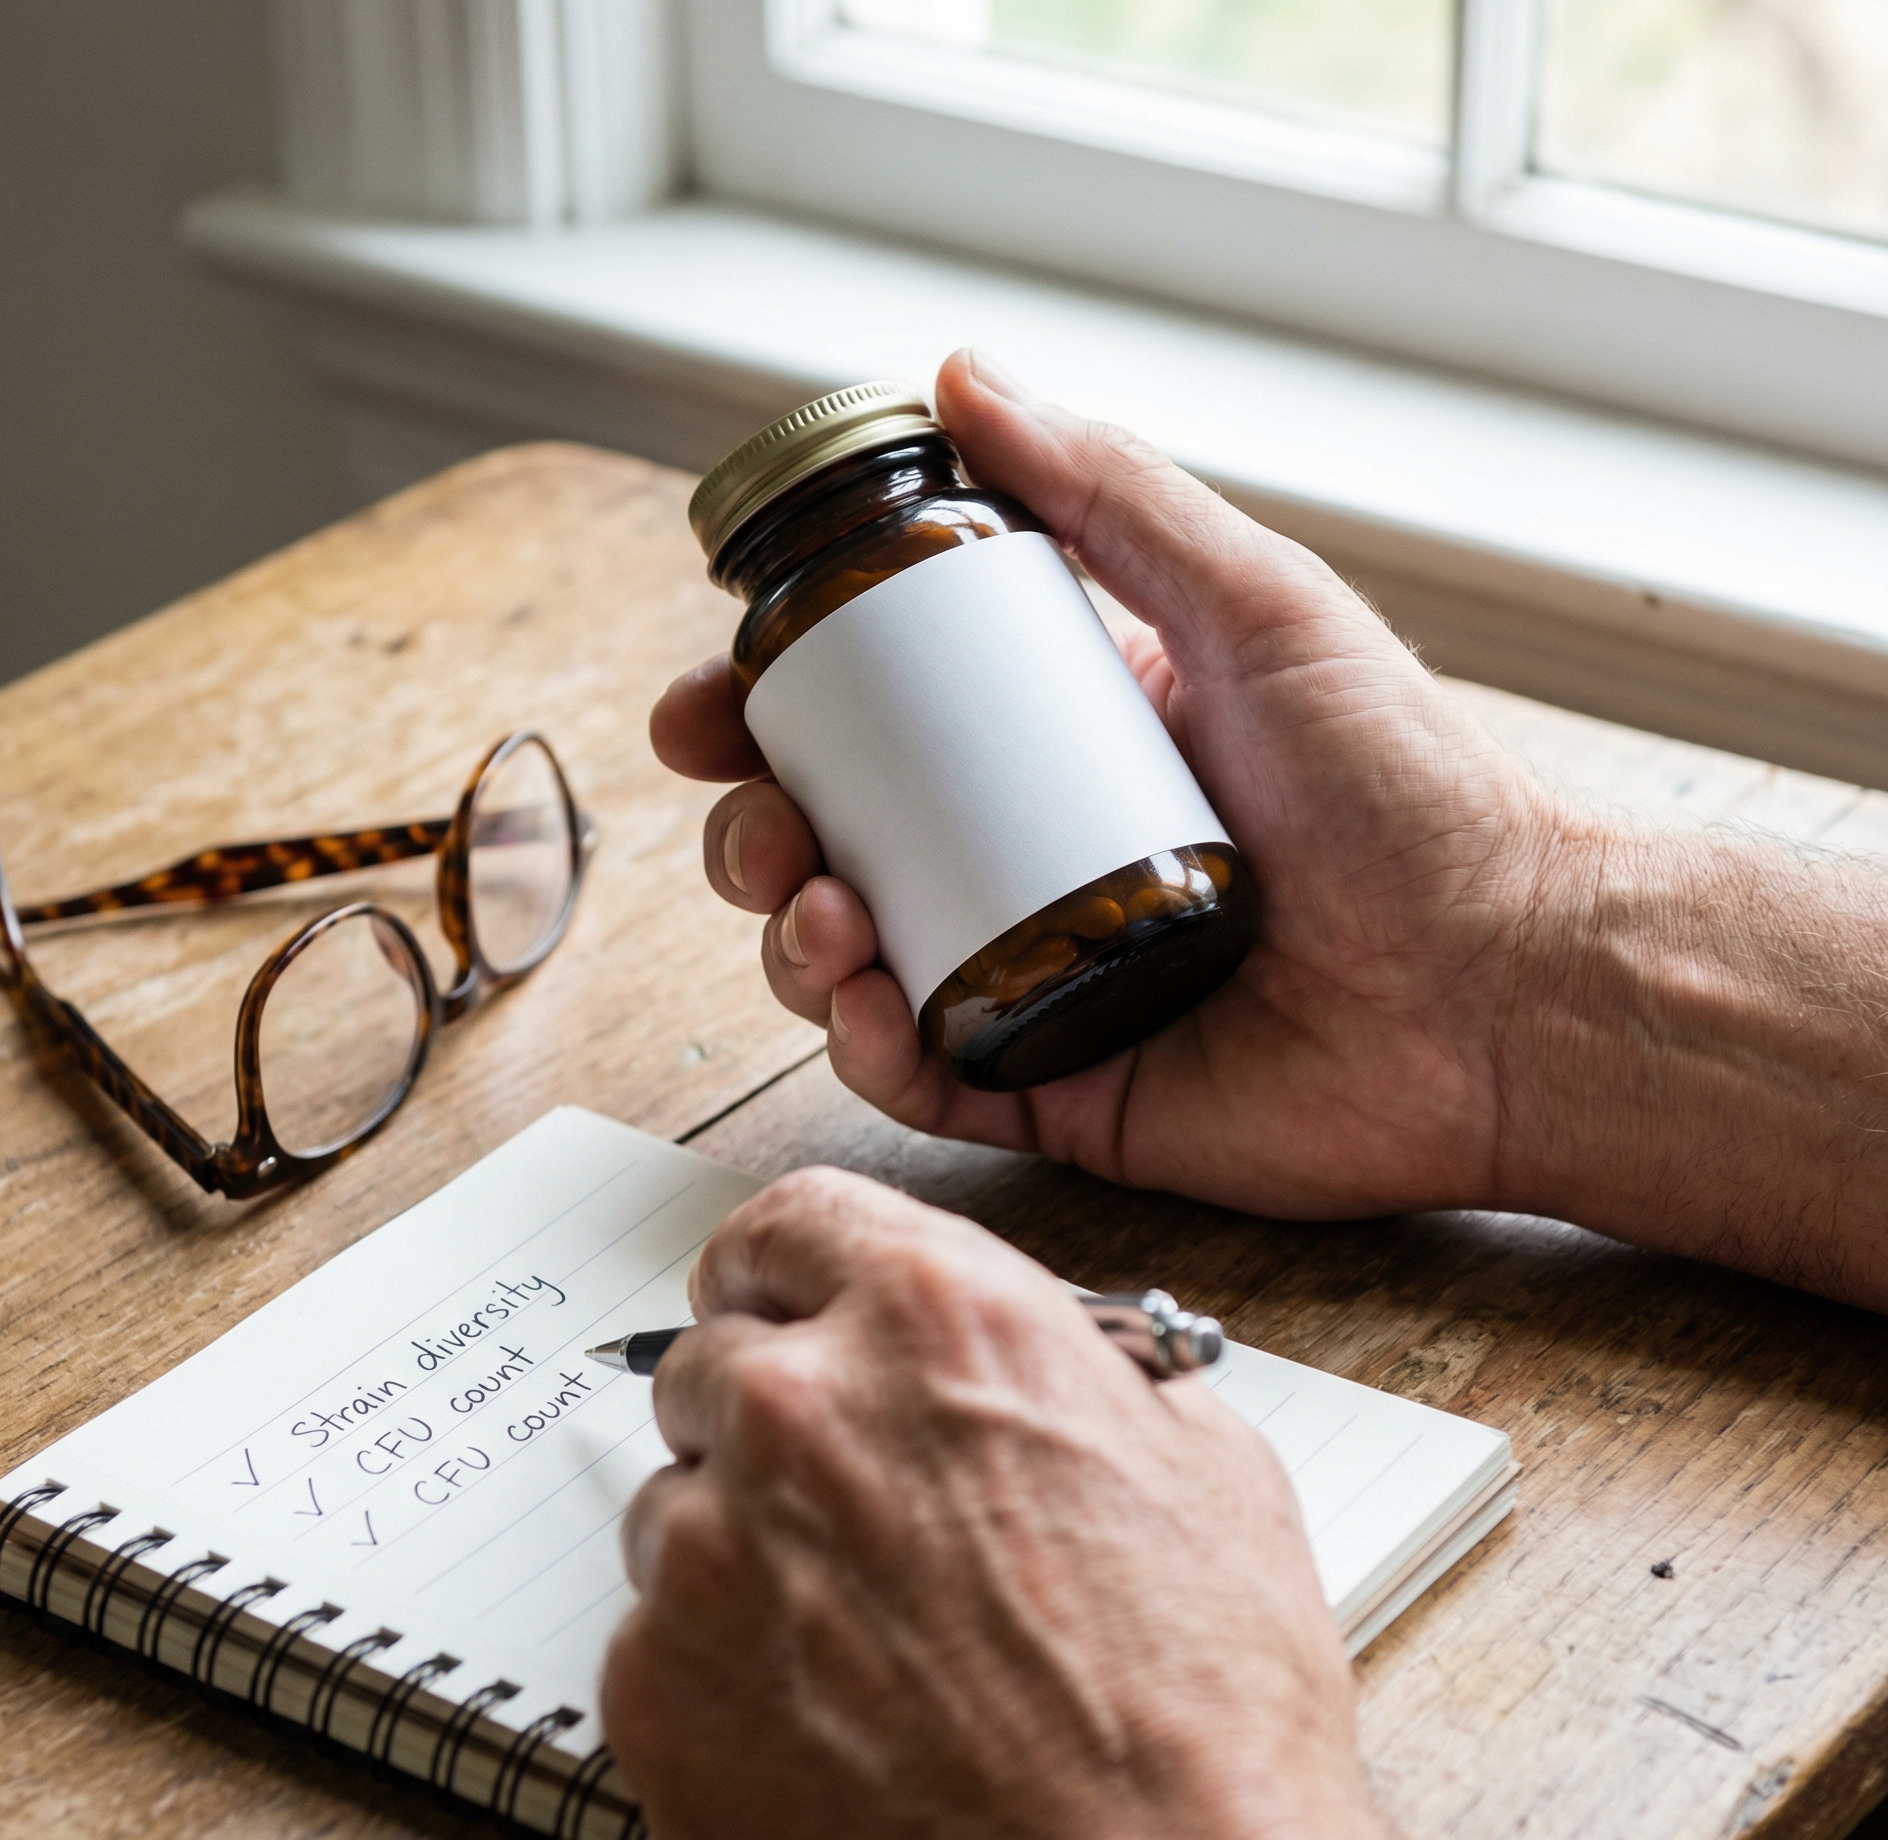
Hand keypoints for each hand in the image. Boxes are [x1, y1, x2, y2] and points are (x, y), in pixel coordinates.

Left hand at [602, 1169, 1511, 1839]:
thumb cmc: (1200, 1709)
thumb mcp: (1204, 1462)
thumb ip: (1081, 1368)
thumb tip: (1037, 1356)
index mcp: (936, 1316)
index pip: (786, 1223)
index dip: (783, 1269)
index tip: (774, 1304)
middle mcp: (802, 1403)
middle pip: (713, 1361)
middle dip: (767, 1416)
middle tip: (841, 1506)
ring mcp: (711, 1545)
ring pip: (678, 1503)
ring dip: (741, 1547)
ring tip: (861, 1644)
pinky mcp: (655, 1685)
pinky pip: (654, 1634)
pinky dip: (718, 1666)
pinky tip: (825, 1725)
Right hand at [653, 349, 1568, 1220]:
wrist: (1506, 986)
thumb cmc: (1408, 792)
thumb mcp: (1254, 606)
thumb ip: (1111, 494)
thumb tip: (962, 376)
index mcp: (1058, 743)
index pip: (870, 722)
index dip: (766, 712)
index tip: (709, 702)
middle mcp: (1028, 858)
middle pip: (832, 843)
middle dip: (754, 833)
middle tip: (763, 824)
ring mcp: (1034, 976)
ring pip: (850, 963)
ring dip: (788, 938)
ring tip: (817, 912)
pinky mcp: (1055, 1087)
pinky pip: (919, 1075)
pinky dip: (864, 1045)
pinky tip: (865, 1002)